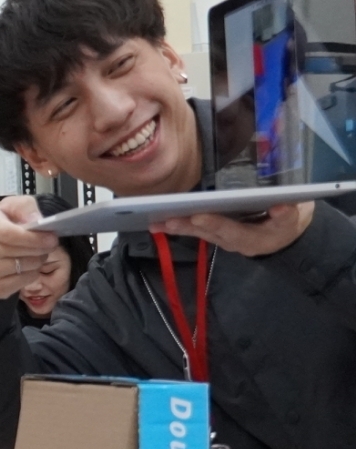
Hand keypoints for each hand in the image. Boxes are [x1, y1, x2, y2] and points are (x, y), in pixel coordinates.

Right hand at [0, 196, 64, 300]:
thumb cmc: (0, 228)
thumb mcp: (11, 208)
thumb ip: (25, 208)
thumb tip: (37, 220)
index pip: (10, 235)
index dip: (34, 238)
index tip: (52, 238)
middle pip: (22, 252)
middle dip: (42, 249)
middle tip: (49, 245)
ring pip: (26, 267)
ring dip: (38, 261)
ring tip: (35, 254)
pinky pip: (24, 281)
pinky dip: (31, 274)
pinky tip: (27, 267)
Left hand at [151, 199, 312, 255]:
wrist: (285, 236)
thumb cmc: (288, 223)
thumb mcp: (294, 218)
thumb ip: (288, 214)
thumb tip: (282, 206)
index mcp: (253, 240)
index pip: (231, 231)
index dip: (215, 224)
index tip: (198, 216)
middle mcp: (233, 242)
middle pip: (208, 234)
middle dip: (187, 227)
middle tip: (167, 220)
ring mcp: (223, 240)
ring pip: (197, 234)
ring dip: (176, 228)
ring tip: (154, 223)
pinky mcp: (216, 234)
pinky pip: (195, 231)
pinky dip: (178, 226)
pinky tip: (159, 222)